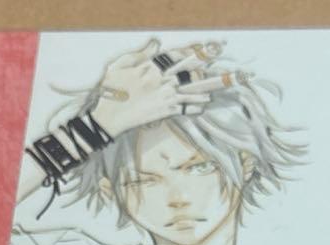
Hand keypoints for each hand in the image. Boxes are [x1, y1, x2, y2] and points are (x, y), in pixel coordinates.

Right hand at [90, 38, 236, 137]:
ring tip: (219, 83)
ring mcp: (164, 96)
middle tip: (219, 54)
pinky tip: (205, 105)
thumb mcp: (120, 65)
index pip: (175, 55)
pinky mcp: (165, 111)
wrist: (110, 116)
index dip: (191, 50)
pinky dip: (195, 107)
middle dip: (204, 62)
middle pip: (187, 68)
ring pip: (190, 88)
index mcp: (150, 66)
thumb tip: (157, 41)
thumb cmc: (110, 90)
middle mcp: (161, 79)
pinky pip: (184, 108)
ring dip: (205, 86)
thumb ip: (140, 53)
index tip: (205, 46)